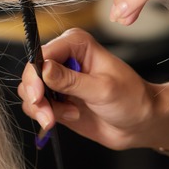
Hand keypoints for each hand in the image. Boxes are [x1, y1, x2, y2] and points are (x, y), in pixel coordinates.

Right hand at [17, 28, 157, 149]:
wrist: (139, 123)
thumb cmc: (131, 99)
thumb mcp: (103, 90)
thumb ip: (71, 81)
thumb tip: (44, 69)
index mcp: (76, 45)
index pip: (43, 54)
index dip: (35, 76)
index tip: (38, 96)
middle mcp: (63, 59)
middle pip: (31, 73)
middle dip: (36, 96)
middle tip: (48, 115)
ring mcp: (57, 80)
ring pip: (29, 91)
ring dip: (42, 108)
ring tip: (67, 115)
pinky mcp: (55, 98)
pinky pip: (35, 106)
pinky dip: (46, 115)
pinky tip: (69, 116)